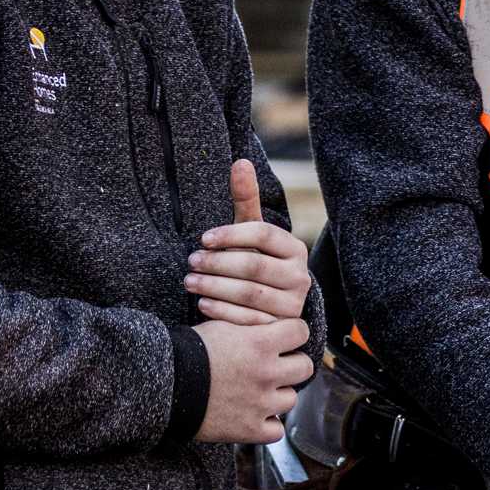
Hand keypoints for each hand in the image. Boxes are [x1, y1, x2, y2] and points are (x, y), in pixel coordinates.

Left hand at [185, 160, 311, 322]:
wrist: (272, 306)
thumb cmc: (256, 260)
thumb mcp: (251, 231)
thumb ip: (246, 199)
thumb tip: (240, 161)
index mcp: (294, 249)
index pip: (264, 234)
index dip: (232, 234)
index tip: (204, 238)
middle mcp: (300, 277)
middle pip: (255, 266)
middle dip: (218, 263)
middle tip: (191, 261)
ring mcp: (292, 305)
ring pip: (250, 294)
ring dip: (215, 287)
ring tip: (189, 281)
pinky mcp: (279, 328)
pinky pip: (249, 321)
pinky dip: (223, 312)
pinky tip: (202, 304)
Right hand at [193, 315, 313, 443]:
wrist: (164, 385)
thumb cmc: (187, 352)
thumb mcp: (220, 326)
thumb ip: (251, 327)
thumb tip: (270, 325)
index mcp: (260, 343)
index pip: (300, 332)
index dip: (293, 334)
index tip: (285, 338)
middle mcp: (267, 373)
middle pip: (304, 367)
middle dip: (292, 364)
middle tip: (275, 366)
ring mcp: (261, 403)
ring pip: (291, 399)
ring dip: (278, 395)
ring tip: (259, 392)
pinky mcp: (250, 429)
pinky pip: (276, 431)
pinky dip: (268, 425)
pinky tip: (254, 415)